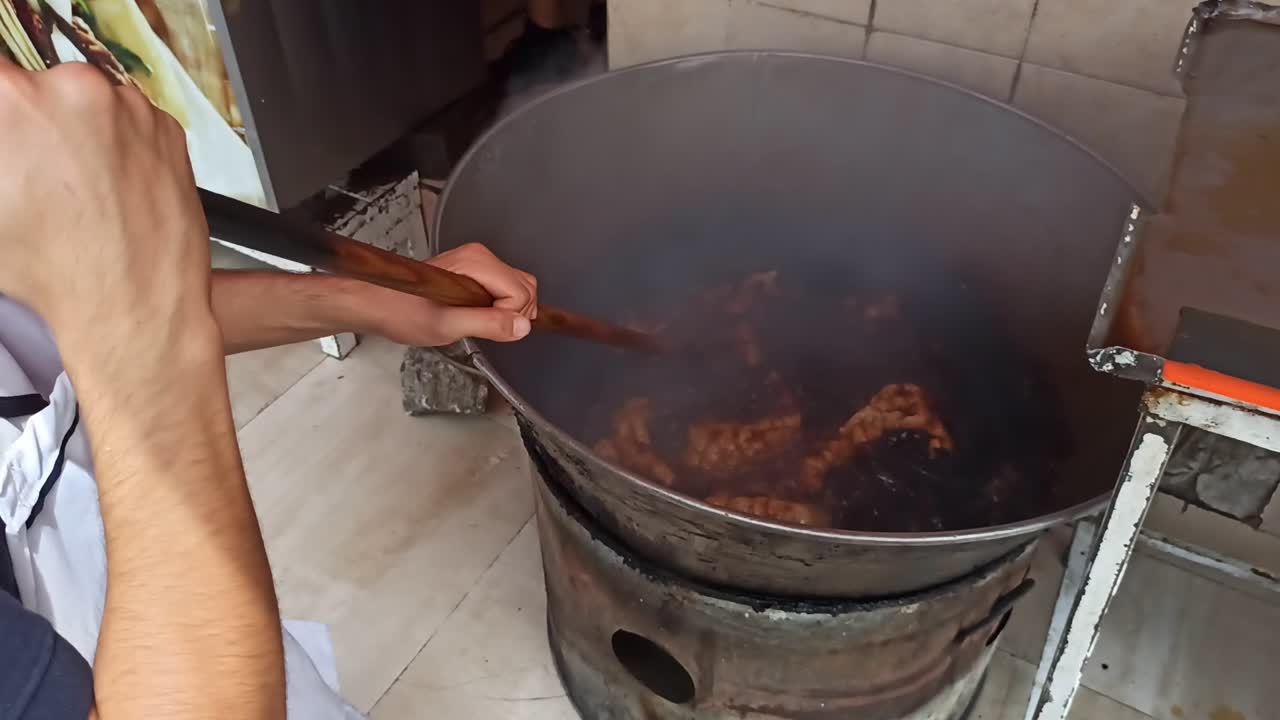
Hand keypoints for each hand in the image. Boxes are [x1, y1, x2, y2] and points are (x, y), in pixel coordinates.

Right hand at [0, 62, 216, 366]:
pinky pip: (132, 123)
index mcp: (13, 101)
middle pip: (37, 89)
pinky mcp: (168, 128)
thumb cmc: (54, 271)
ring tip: (79, 191)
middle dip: (33, 125)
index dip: (6, 121)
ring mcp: (129, 107)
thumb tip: (7, 145)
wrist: (135, 306)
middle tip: (38, 174)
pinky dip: (121, 146)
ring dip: (79, 133)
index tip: (13, 141)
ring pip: (88, 104)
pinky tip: (112, 190)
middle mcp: (76, 90)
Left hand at [363, 243, 538, 345]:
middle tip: (481, 325)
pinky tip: (475, 313)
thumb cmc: (405, 312)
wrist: (379, 303)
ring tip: (475, 320)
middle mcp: (481, 256)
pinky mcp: (476, 270)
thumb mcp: (448, 326)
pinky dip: (499, 306)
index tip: (481, 325)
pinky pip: (506, 288)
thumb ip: (488, 324)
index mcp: (477, 263)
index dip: (507, 317)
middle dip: (512, 313)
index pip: (520, 294)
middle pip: (526, 287)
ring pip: (519, 288)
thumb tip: (522, 327)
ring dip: (506, 311)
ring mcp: (479, 261)